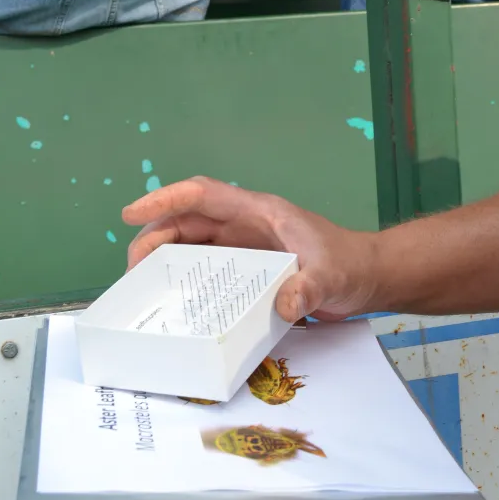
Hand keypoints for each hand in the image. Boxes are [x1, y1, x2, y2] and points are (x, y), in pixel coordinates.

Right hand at [122, 178, 379, 323]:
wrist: (368, 278)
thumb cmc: (350, 265)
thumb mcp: (332, 276)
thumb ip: (310, 288)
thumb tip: (285, 304)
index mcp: (259, 212)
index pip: (203, 195)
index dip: (165, 200)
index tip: (132, 214)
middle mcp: (245, 225)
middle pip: (187, 222)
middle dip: (154, 239)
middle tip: (131, 272)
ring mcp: (244, 247)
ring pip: (192, 245)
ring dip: (164, 261)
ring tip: (141, 288)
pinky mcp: (247, 269)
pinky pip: (206, 268)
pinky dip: (184, 279)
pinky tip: (172, 303)